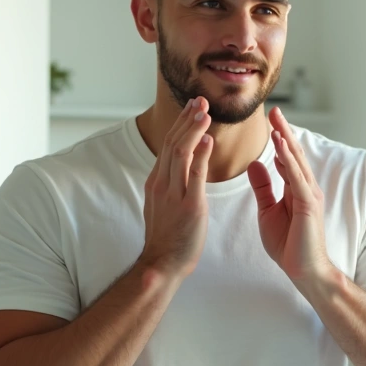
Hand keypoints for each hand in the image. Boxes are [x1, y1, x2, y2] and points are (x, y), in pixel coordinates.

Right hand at [138, 97, 213, 278]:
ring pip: (181, 153)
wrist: (161, 264)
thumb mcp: (162, 204)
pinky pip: (195, 176)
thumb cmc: (167, 237)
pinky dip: (201, 155)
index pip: (168, 145)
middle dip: (187, 120)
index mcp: (156, 181)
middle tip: (201, 101)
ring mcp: (174, 194)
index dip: (181, 124)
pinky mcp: (189, 206)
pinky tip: (209, 140)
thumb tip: (176, 166)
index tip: (193, 107)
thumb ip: (169, 183)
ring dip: (193, 130)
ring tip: (205, 112)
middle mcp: (162, 183)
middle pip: (173, 143)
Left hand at [247, 107, 334, 283]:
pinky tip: (281, 147)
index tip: (269, 119)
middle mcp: (305, 187)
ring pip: (296, 161)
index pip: (286, 157)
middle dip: (284, 131)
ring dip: (286, 140)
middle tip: (274, 110)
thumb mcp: (268, 210)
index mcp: (295, 188)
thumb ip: (263, 187)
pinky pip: (297, 178)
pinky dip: (289, 161)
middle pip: (293, 153)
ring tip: (277, 121)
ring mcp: (309, 195)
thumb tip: (254, 163)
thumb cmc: (289, 244)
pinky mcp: (308, 205)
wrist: (304, 271)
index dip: (278, 137)